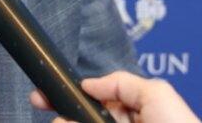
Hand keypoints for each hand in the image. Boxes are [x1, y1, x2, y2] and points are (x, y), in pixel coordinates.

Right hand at [29, 70, 200, 122]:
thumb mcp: (156, 94)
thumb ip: (121, 82)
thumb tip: (89, 83)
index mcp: (133, 111)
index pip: (94, 100)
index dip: (68, 95)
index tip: (44, 95)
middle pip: (81, 117)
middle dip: (63, 113)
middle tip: (46, 109)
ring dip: (66, 121)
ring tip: (60, 121)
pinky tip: (67, 122)